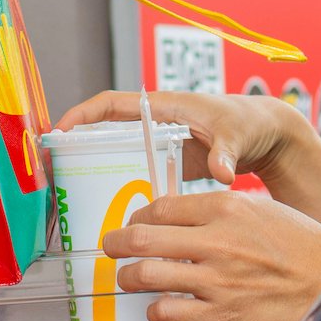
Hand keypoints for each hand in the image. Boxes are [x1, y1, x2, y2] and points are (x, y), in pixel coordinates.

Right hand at [57, 89, 307, 185]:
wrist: (267, 135)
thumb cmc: (249, 122)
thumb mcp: (236, 134)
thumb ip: (227, 153)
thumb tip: (222, 174)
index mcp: (164, 108)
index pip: (111, 105)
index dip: (82, 116)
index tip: (59, 132)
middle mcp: (155, 125)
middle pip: (104, 132)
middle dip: (76, 148)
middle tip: (54, 174)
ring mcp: (160, 146)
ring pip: (117, 155)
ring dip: (96, 172)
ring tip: (73, 198)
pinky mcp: (168, 165)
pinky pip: (136, 174)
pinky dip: (122, 189)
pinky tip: (113, 215)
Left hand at [105, 190, 320, 320]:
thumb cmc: (303, 247)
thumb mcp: (262, 210)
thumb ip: (220, 211)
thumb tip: (179, 217)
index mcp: (226, 207)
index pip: (160, 206)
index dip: (138, 217)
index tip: (133, 225)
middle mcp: (217, 240)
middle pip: (142, 237)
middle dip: (116, 243)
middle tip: (111, 248)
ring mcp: (217, 280)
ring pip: (145, 275)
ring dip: (127, 278)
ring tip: (127, 280)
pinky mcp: (222, 316)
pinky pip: (168, 312)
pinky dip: (155, 310)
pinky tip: (158, 309)